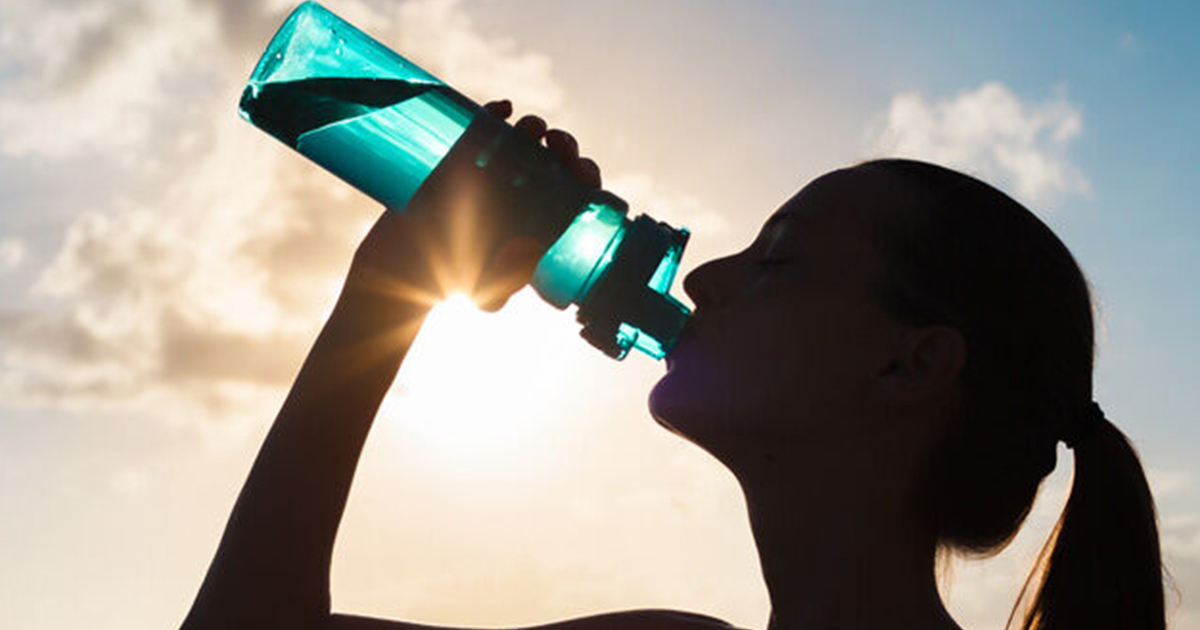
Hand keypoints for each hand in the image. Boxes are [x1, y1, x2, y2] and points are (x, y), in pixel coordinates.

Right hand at [346, 99, 603, 314]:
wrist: (404, 266)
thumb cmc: (453, 280)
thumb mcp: (487, 289)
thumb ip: (507, 280)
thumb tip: (528, 257)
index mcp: (538, 219)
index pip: (575, 192)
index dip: (586, 177)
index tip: (580, 172)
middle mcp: (521, 192)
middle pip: (556, 160)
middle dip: (565, 147)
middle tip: (558, 145)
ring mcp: (492, 172)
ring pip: (524, 140)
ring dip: (535, 127)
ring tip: (533, 128)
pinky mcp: (460, 157)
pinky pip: (483, 127)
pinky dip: (495, 112)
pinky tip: (504, 108)